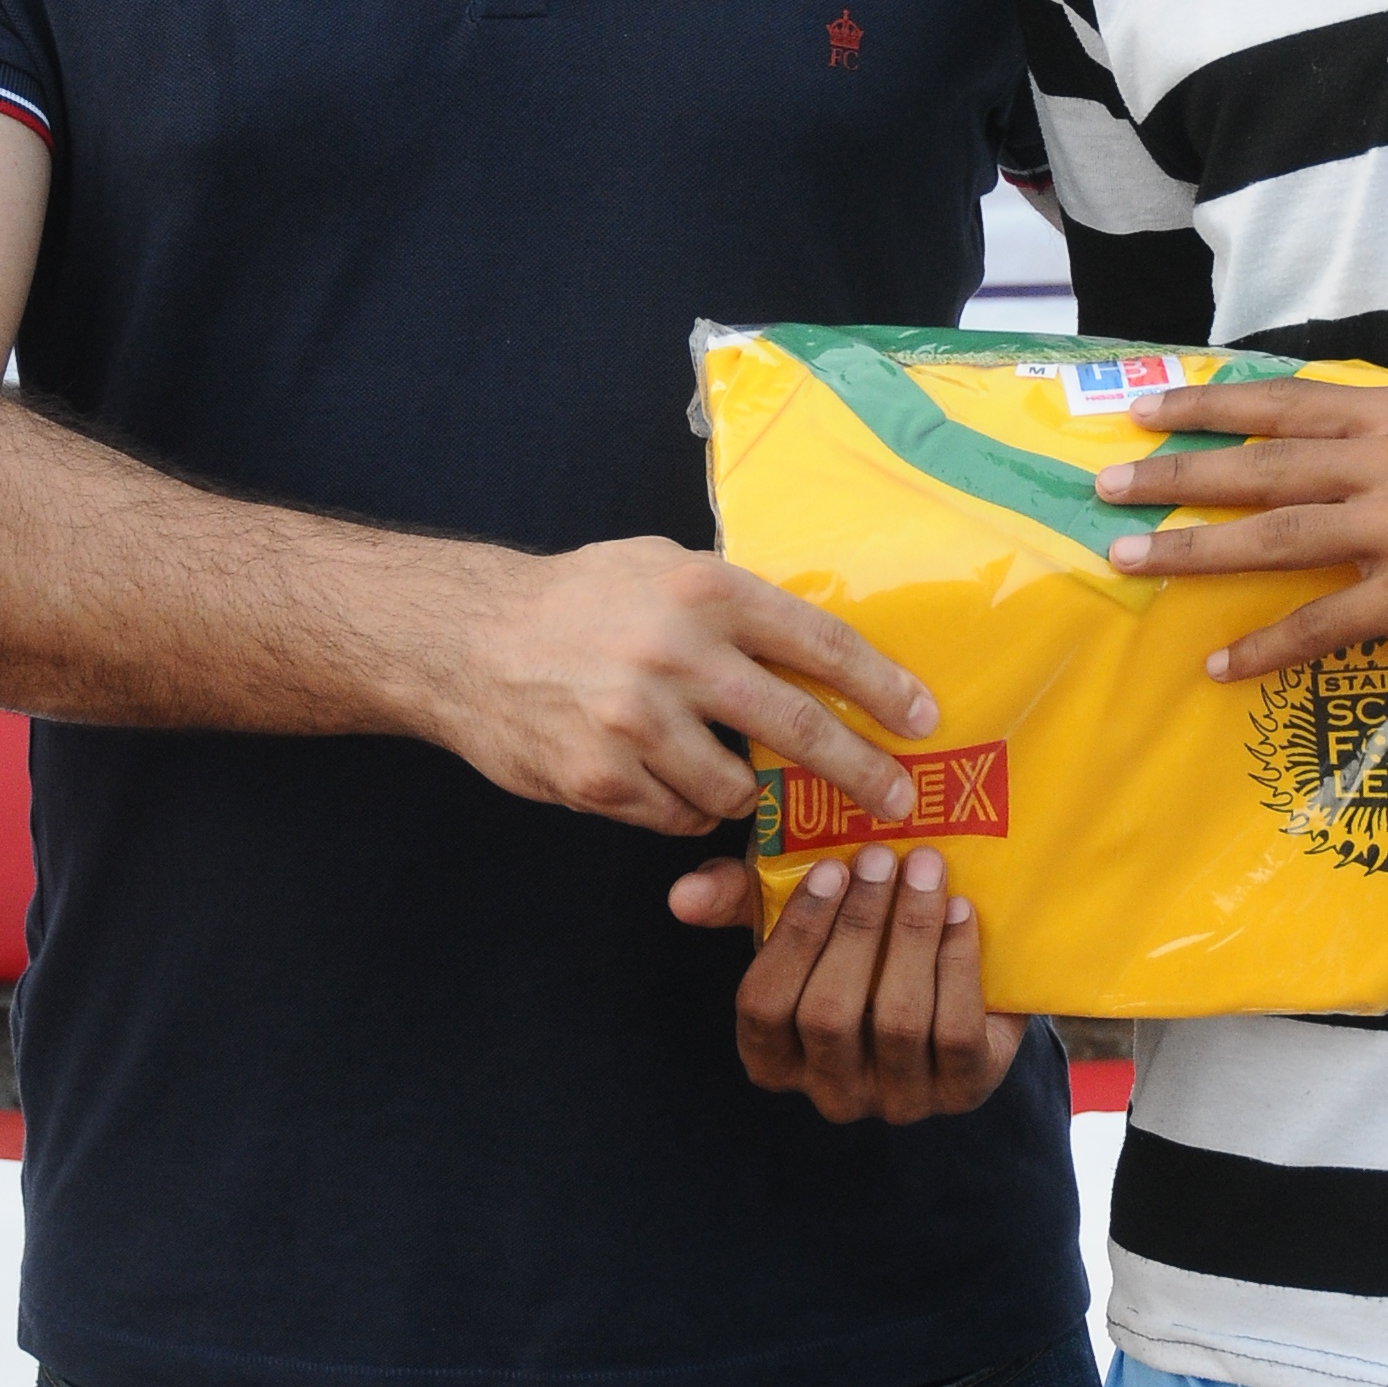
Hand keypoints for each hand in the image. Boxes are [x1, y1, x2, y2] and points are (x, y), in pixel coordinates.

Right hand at [442, 536, 937, 834]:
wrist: (465, 640)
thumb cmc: (578, 599)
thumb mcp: (660, 568)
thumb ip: (733, 603)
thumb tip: (821, 648)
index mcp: (704, 593)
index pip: (820, 643)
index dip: (881, 687)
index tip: (922, 718)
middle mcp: (676, 655)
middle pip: (798, 728)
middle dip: (859, 772)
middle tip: (893, 799)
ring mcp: (636, 724)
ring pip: (734, 791)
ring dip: (743, 795)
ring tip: (723, 772)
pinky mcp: (601, 780)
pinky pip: (676, 817)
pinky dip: (682, 809)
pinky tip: (659, 777)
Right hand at [668, 843, 1027, 1123]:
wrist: (963, 976)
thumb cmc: (860, 947)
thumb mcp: (800, 922)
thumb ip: (739, 903)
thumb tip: (681, 894)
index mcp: (774, 1060)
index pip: (763, 1008)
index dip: (794, 938)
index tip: (828, 869)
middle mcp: (830, 1093)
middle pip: (829, 1015)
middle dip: (858, 927)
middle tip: (882, 858)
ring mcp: (897, 1100)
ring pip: (897, 1022)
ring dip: (912, 935)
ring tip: (926, 871)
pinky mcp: (963, 1092)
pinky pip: (956, 1033)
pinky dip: (957, 966)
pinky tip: (961, 912)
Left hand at [1094, 377, 1387, 717]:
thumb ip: (1379, 452)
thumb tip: (1282, 463)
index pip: (1289, 400)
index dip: (1209, 404)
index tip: (1141, 410)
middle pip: (1265, 460)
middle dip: (1176, 473)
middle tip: (1105, 486)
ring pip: (1275, 533)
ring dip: (1193, 550)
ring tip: (1128, 559)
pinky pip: (1319, 622)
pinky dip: (1264, 647)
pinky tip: (1219, 665)